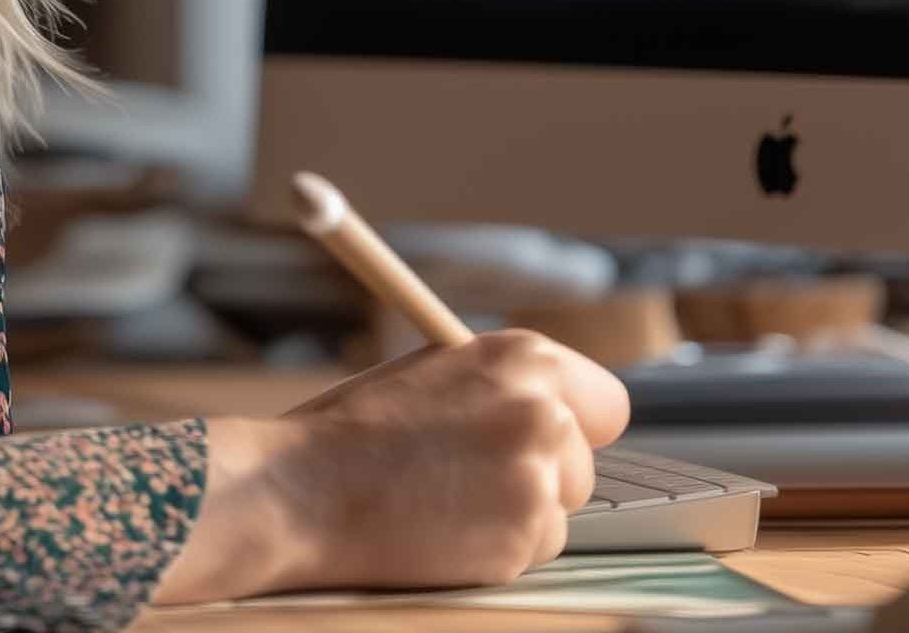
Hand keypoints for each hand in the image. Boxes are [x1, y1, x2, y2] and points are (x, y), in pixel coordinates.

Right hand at [148, 329, 630, 603]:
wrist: (303, 490)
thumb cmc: (356, 429)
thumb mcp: (437, 373)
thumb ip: (500, 387)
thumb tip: (552, 409)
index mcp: (523, 357)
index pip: (605, 402)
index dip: (579, 425)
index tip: (554, 440)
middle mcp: (543, 413)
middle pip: (585, 462)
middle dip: (545, 476)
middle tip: (477, 478)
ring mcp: (536, 480)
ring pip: (558, 511)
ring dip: (517, 516)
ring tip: (445, 500)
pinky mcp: (520, 541)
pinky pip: (531, 552)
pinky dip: (496, 550)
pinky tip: (441, 530)